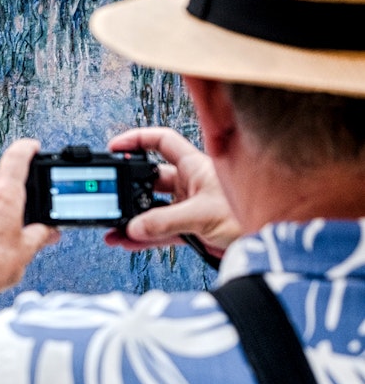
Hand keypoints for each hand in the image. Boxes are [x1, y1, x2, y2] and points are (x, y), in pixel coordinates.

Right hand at [104, 127, 241, 257]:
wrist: (270, 243)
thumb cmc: (251, 217)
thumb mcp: (202, 215)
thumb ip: (164, 221)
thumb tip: (134, 227)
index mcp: (195, 166)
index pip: (162, 142)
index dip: (138, 140)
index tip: (115, 147)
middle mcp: (190, 183)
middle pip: (150, 180)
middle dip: (130, 189)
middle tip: (113, 197)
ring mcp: (189, 206)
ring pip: (153, 209)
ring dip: (134, 219)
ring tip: (114, 228)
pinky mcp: (191, 229)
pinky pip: (160, 231)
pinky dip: (144, 237)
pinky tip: (129, 241)